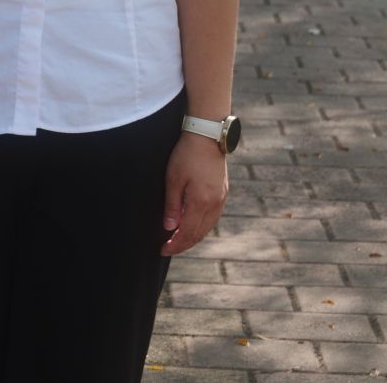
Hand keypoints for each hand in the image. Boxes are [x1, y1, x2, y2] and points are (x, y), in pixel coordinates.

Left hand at [160, 132, 227, 255]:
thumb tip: (169, 227)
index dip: (175, 244)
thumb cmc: (186, 155)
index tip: (163, 250)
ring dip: (193, 237)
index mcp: (201, 202)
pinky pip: (213, 217)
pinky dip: (202, 226)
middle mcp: (214, 204)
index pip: (187, 232)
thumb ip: (172, 205)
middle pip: (198, 233)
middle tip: (168, 248)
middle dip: (183, 244)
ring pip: (207, 227)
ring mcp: (221, 198)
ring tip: (179, 240)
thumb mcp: (173, 179)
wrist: (207, 136)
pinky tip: (194, 226)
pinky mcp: (223, 192)